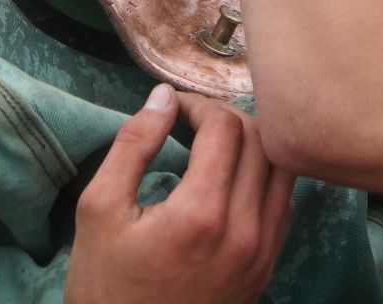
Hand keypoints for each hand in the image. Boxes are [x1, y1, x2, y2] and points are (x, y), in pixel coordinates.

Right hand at [65, 84, 296, 303]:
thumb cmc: (106, 286)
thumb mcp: (99, 210)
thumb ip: (133, 146)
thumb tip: (163, 97)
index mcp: (201, 213)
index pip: (225, 127)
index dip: (199, 105)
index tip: (174, 109)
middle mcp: (244, 231)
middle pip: (258, 141)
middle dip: (226, 118)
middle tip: (193, 120)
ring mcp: (262, 253)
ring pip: (280, 170)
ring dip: (252, 144)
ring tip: (216, 144)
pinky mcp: (267, 268)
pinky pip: (283, 204)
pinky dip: (264, 178)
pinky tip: (232, 180)